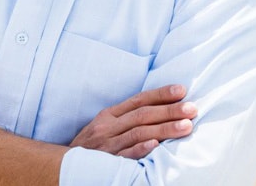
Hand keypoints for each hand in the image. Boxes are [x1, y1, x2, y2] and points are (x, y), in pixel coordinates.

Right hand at [70, 84, 196, 158]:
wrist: (63, 165)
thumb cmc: (89, 146)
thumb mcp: (103, 126)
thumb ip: (124, 118)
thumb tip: (155, 110)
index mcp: (109, 115)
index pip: (139, 100)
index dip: (160, 94)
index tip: (181, 90)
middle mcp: (109, 127)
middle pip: (143, 115)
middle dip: (169, 110)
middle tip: (192, 108)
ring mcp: (108, 145)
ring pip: (140, 133)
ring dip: (164, 128)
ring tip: (186, 126)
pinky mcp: (107, 163)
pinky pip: (126, 156)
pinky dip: (141, 150)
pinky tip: (157, 146)